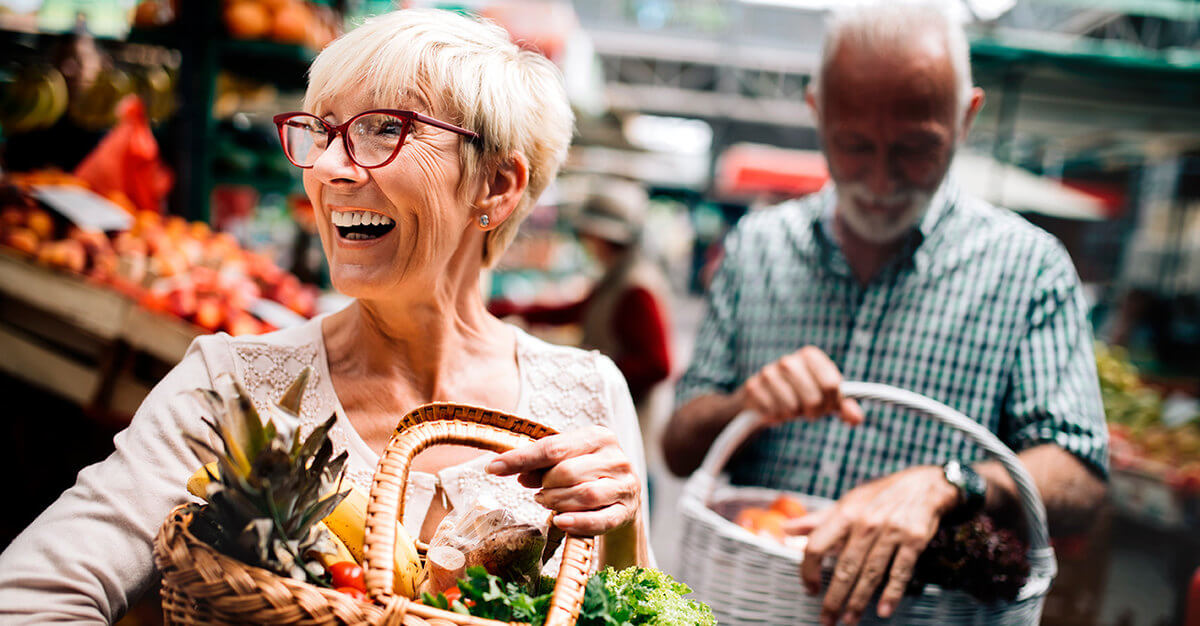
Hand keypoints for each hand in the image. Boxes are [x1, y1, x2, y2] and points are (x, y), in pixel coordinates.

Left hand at [486, 425, 638, 535]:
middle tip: (536, 493)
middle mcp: (615, 458)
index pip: (552, 447)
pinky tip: (559, 522)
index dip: (520, 459)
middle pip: (567, 472)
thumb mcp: (565, 462)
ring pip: (584, 494)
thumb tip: (510, 470)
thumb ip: (539, 465)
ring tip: (546, 503)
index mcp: (598, 436)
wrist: (625, 498)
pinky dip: (577, 522)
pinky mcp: (626, 510)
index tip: (492, 468)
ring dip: (557, 502)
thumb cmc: (587, 474)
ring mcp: (624, 485)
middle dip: (544, 485)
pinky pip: (600, 519)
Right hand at [739, 346, 863, 424]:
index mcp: (810, 355)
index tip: (828, 404)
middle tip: (808, 409)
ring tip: (789, 406)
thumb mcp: (825, 396)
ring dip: (793, 414)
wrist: (763, 395)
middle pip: (814, 400)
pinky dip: (776, 416)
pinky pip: (773, 413)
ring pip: (792, 409)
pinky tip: (774, 407)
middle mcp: (788, 360)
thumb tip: (856, 418)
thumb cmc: (801, 393)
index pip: (832, 385)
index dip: (832, 402)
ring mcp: (768, 372)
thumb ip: (843, 406)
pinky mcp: (753, 387)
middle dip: (814, 412)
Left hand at [787, 466, 958, 624]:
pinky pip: (900, 571)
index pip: (817, 545)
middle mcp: (866, 523)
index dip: (808, 570)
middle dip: (834, 597)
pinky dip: (891, 593)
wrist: (925, 485)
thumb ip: (818, 520)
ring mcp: (891, 532)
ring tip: (849, 620)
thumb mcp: (848, 502)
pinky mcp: (914, 540)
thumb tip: (786, 530)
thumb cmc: (880, 496)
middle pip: (844, 567)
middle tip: (826, 619)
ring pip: (870, 573)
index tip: (809, 588)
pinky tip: (884, 611)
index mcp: (846, 513)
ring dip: (858, 601)